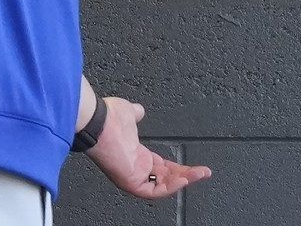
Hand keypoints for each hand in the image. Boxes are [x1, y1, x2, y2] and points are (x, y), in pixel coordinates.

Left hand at [87, 97, 211, 198]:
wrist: (97, 121)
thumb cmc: (107, 117)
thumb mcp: (128, 113)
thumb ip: (136, 113)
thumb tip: (140, 110)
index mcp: (135, 154)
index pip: (160, 166)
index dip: (177, 166)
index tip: (192, 165)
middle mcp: (135, 167)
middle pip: (166, 178)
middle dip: (186, 175)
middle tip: (203, 173)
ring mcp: (133, 176)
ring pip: (163, 186)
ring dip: (183, 181)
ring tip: (200, 174)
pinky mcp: (131, 182)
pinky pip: (154, 191)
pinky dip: (170, 187)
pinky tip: (184, 178)